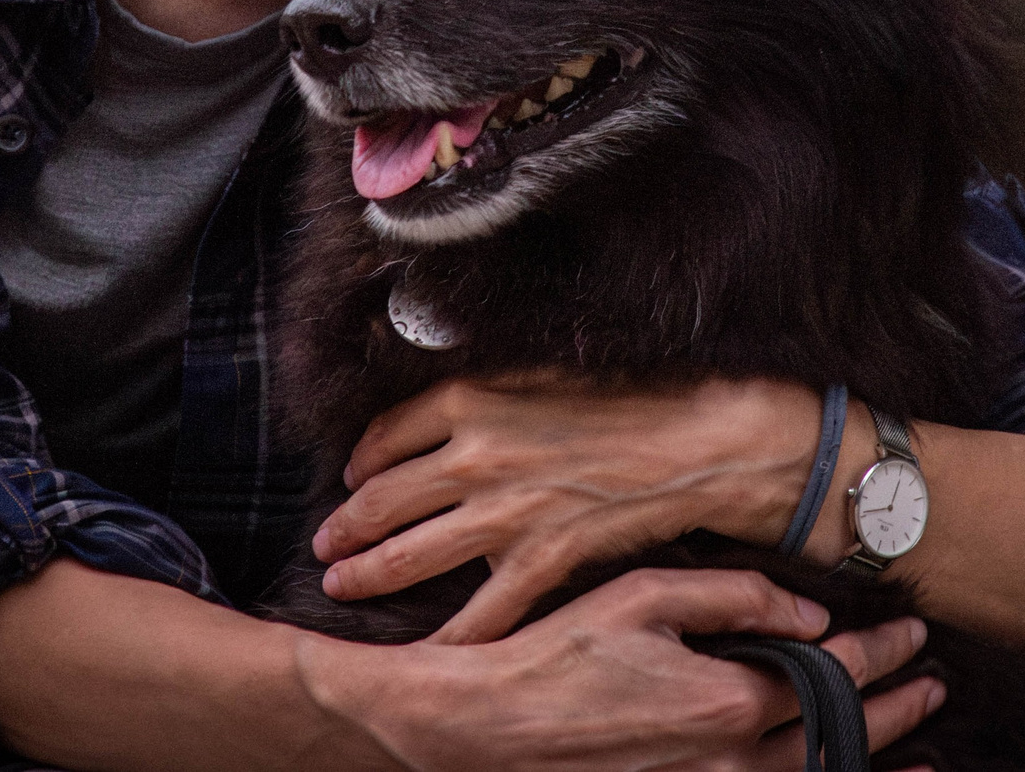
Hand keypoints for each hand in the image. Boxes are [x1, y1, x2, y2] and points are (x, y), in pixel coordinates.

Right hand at [297, 568, 945, 771]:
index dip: (882, 652)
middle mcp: (728, 760)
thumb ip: (733, 598)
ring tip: (920, 758)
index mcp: (726, 698)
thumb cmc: (556, 651)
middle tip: (935, 686)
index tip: (914, 630)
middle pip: (839, 737)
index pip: (833, 675)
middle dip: (896, 710)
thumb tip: (810, 615)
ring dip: (872, 767)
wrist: (483, 729)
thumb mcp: (642, 595)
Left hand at [313, 374, 826, 641]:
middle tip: (325, 544)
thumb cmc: (631, 397)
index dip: (362, 463)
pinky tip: (427, 652)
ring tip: (342, 584)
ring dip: (369, 573)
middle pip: (384, 500)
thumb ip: (486, 390)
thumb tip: (442, 409)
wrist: (700, 442)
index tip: (352, 480)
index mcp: (472, 401)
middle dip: (346, 527)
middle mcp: (475, 457)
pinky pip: (481, 611)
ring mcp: (505, 514)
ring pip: (412, 555)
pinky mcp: (541, 561)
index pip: (388, 436)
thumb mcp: (543, 372)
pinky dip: (451, 636)